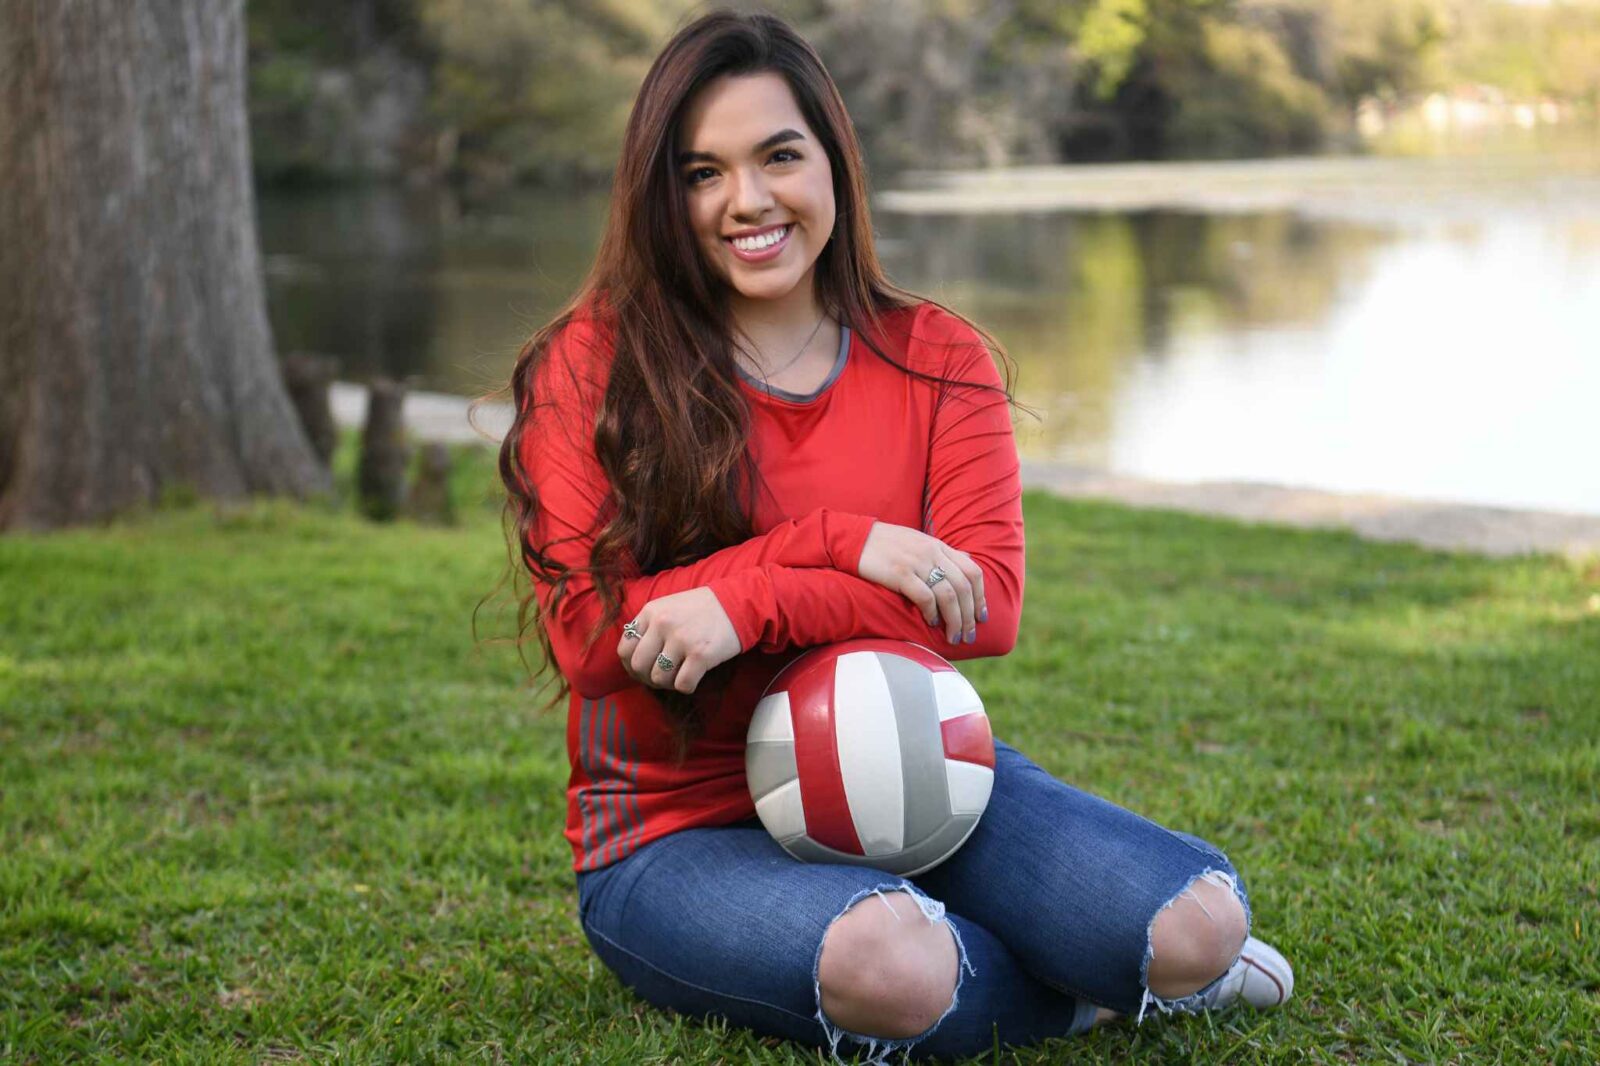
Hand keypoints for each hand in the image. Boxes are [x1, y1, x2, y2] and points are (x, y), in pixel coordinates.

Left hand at [615, 587, 740, 693]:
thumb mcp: (668, 607)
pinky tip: (695, 675)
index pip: (624, 648)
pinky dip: (687, 686)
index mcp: (651, 612)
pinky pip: (682, 685)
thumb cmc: (702, 609)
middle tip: (664, 676)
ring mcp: (681, 639)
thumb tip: (632, 660)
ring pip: (659, 678)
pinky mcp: (700, 655)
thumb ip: (648, 627)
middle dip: (648, 677)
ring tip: (681, 673)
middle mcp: (662, 624)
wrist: (738, 603)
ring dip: (670, 682)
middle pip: (639, 666)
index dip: (631, 666)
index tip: (644, 670)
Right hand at [857, 521, 986, 646]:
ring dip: (955, 619)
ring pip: (948, 594)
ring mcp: (917, 562)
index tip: (981, 617)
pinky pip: (925, 596)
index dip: (981, 597)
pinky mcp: (900, 573)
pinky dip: (932, 612)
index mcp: (939, 546)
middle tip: (968, 636)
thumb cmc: (886, 545)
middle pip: (964, 587)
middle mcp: (932, 553)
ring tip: (953, 636)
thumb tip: (967, 563)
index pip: (973, 572)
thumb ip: (942, 554)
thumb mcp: (919, 542)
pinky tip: (931, 622)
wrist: (855, 539)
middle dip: (970, 615)